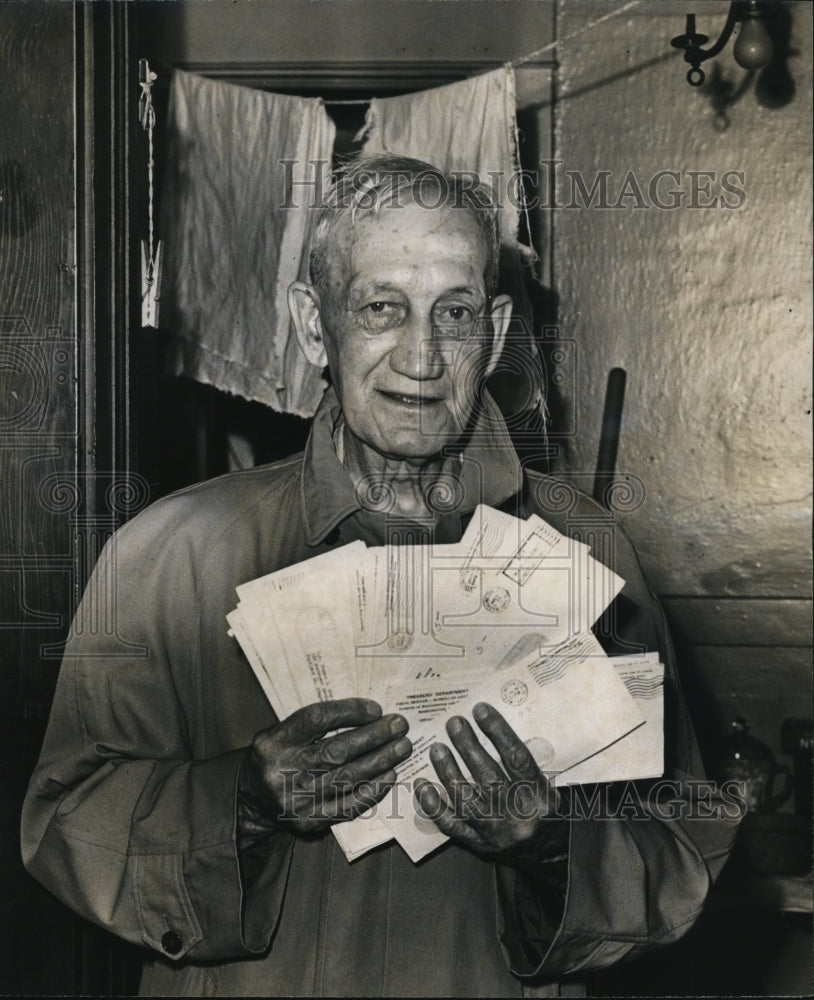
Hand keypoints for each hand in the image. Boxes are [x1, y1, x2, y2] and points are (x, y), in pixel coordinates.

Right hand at [238, 698, 410, 835]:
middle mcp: (284, 770)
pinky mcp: (309, 822)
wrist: (251, 800)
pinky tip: (389, 776)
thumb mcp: (281, 732)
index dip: (349, 711)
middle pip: (337, 751)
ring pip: (347, 778)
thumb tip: (367, 714)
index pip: (316, 719)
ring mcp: (297, 799)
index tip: (375, 709)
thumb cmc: (277, 757)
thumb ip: (315, 724)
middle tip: (399, 725)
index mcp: (275, 741)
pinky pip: (348, 807)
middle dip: (374, 736)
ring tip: (403, 747)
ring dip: (381, 761)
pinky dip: (372, 791)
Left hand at [414, 702, 566, 862]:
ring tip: (436, 748)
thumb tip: (491, 727)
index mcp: (538, 795)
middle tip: (453, 723)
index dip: (498, 732)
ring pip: (466, 800)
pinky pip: (451, 825)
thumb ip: (521, 762)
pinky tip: (422, 785)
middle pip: (489, 777)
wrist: (548, 854)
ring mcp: (496, 832)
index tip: (480, 710)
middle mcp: (517, 814)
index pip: (516, 758)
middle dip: (468, 747)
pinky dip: (433, 805)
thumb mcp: (544, 784)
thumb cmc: (543, 810)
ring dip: (448, 771)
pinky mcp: (479, 845)